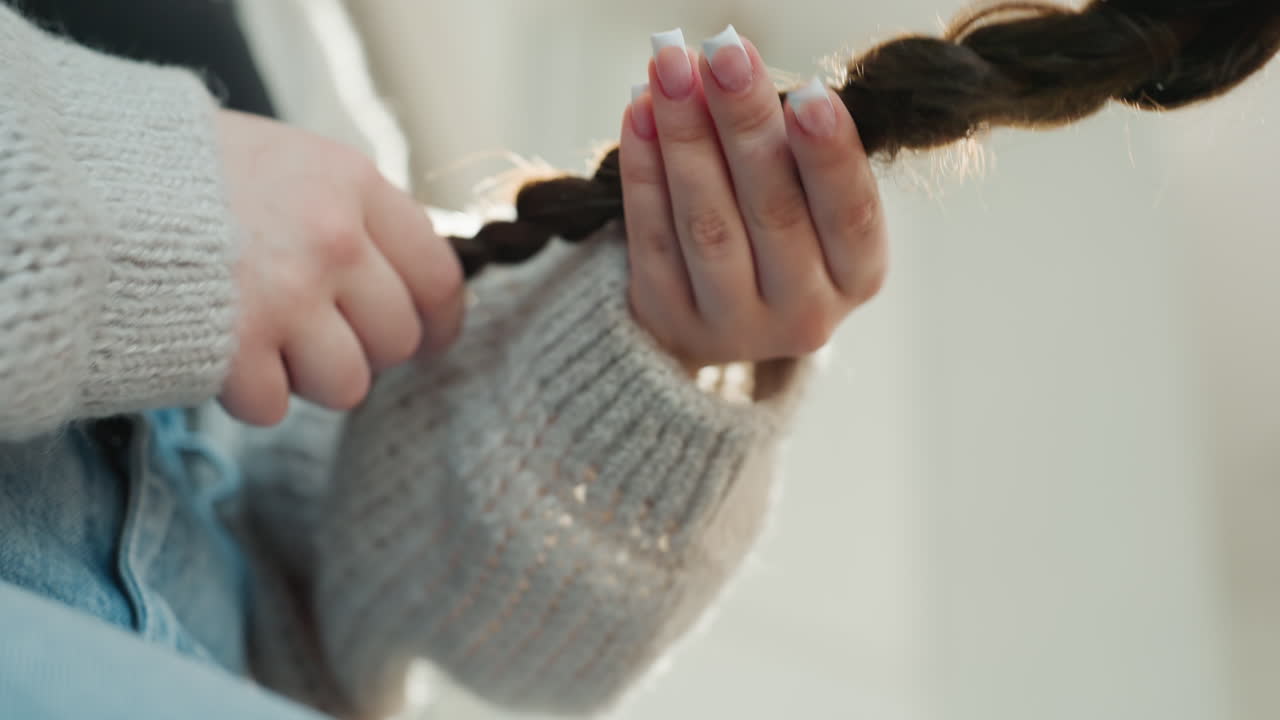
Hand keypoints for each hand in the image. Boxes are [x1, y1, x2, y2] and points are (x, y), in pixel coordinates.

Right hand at [214, 110, 463, 425]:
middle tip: (321, 336)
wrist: (84, 186)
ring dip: (310, 379)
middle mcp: (333, 240)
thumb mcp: (289, 163)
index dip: (440, 321)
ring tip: (268, 344)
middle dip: (366, 351)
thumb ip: (352, 214)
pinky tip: (221, 353)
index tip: (431, 339)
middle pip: (398, 339)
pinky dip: (249, 394)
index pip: (438, 274)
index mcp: (352, 186)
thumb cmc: (189, 175)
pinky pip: (275, 407)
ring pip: (348, 384)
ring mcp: (286, 296)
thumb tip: (410, 282)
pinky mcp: (234, 348)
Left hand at [620, 28, 886, 371]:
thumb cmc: (781, 233)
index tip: (807, 94)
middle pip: (772, 211)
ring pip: (707, 224)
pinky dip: (643, 171)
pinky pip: (653, 239)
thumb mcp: (812, 203)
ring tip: (670, 68)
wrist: (719, 323)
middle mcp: (804, 312)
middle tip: (723, 53)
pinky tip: (640, 112)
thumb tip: (739, 71)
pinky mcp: (672, 320)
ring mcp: (734, 326)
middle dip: (744, 122)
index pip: (850, 214)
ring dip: (686, 137)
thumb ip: (792, 148)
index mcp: (857, 275)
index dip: (829, 156)